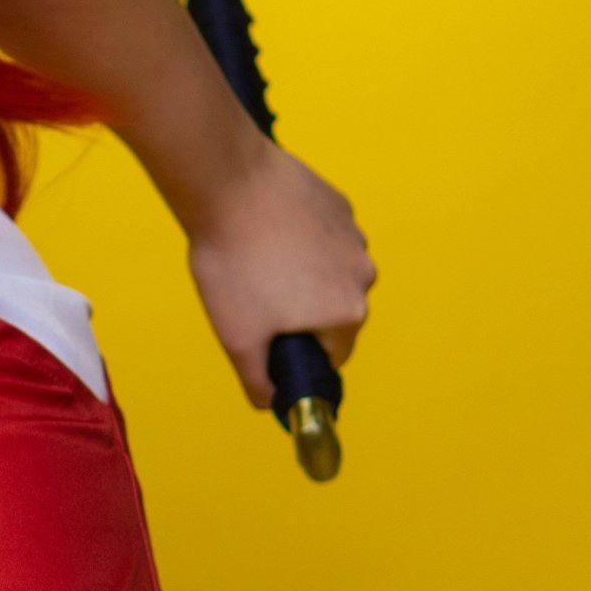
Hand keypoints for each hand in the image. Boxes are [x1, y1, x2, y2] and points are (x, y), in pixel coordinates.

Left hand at [185, 141, 375, 408]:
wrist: (228, 185)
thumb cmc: (234, 264)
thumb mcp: (238, 339)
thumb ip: (259, 382)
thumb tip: (272, 404)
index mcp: (348, 313)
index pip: (331, 354)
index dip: (295, 350)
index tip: (266, 333)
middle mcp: (363, 275)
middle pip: (333, 312)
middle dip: (298, 310)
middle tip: (254, 293)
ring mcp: (354, 236)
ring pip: (328, 272)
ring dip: (300, 273)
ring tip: (257, 259)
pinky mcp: (338, 205)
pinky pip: (322, 236)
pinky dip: (300, 239)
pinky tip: (266, 231)